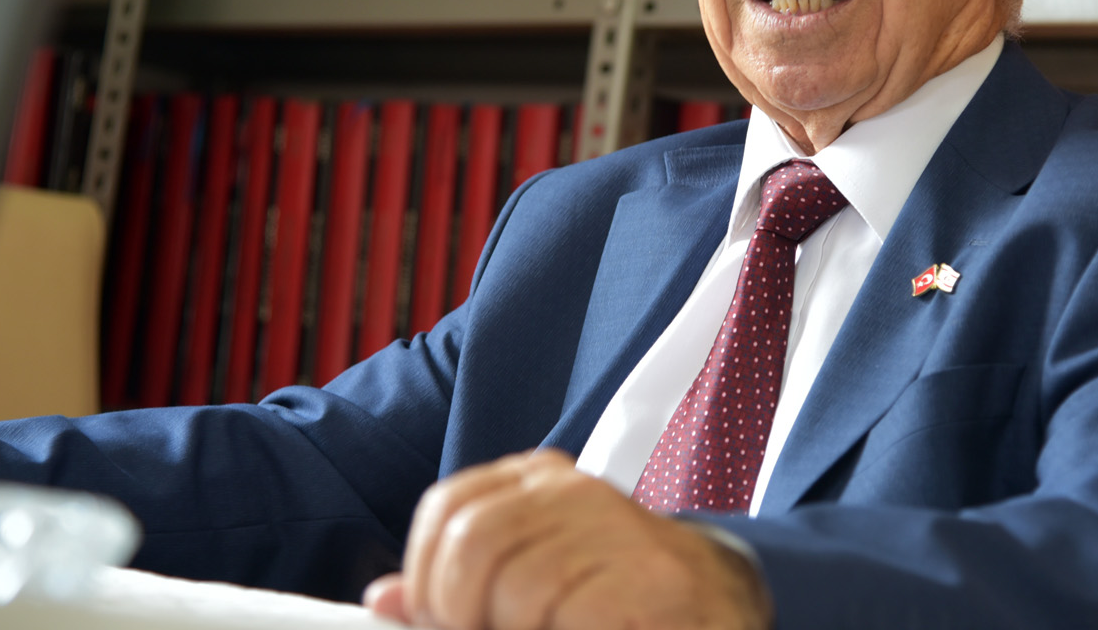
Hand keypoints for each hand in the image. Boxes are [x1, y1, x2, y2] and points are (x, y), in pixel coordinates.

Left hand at [362, 449, 771, 629]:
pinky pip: (561, 609)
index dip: (425, 574)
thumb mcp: (528, 579)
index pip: (446, 507)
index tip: (438, 617)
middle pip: (471, 543)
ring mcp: (614, 527)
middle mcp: (573, 490)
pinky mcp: (646, 576)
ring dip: (509, 627)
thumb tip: (382, 601)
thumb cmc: (612, 595)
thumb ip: (458, 586)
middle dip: (458, 610)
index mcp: (537, 481)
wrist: (715, 606)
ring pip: (513, 584)